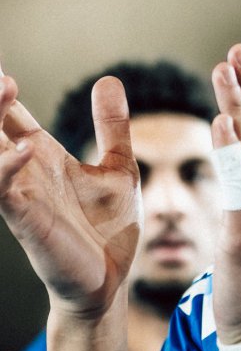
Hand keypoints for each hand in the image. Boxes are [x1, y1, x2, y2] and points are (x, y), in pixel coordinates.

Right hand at [0, 69, 140, 316]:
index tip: (1, 68)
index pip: (10, 115)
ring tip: (4, 87)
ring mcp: (22, 194)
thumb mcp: (119, 169)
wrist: (110, 282)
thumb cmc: (109, 230)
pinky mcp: (27, 221)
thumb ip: (112, 128)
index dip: (0, 90)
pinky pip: (4, 190)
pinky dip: (7, 168)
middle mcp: (26, 171)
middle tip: (2, 76)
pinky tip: (26, 149)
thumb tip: (109, 80)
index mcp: (44, 156)